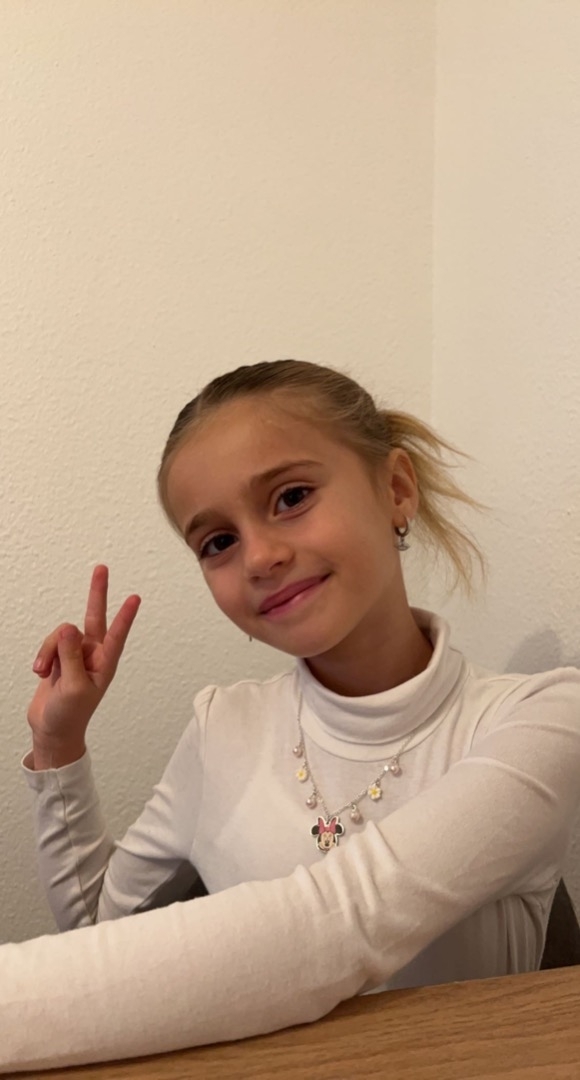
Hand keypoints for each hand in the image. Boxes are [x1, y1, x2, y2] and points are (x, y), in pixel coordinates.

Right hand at [28, 565, 140, 768]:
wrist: (52, 730)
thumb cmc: (70, 715)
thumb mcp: (73, 687)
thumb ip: (70, 656)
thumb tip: (68, 627)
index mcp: (104, 664)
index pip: (117, 635)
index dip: (125, 616)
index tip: (135, 598)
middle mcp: (92, 655)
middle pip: (94, 617)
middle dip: (97, 593)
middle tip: (102, 569)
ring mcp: (75, 655)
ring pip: (62, 634)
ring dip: (49, 650)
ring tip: (44, 671)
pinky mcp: (58, 657)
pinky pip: (50, 643)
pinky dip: (42, 655)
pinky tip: (41, 672)